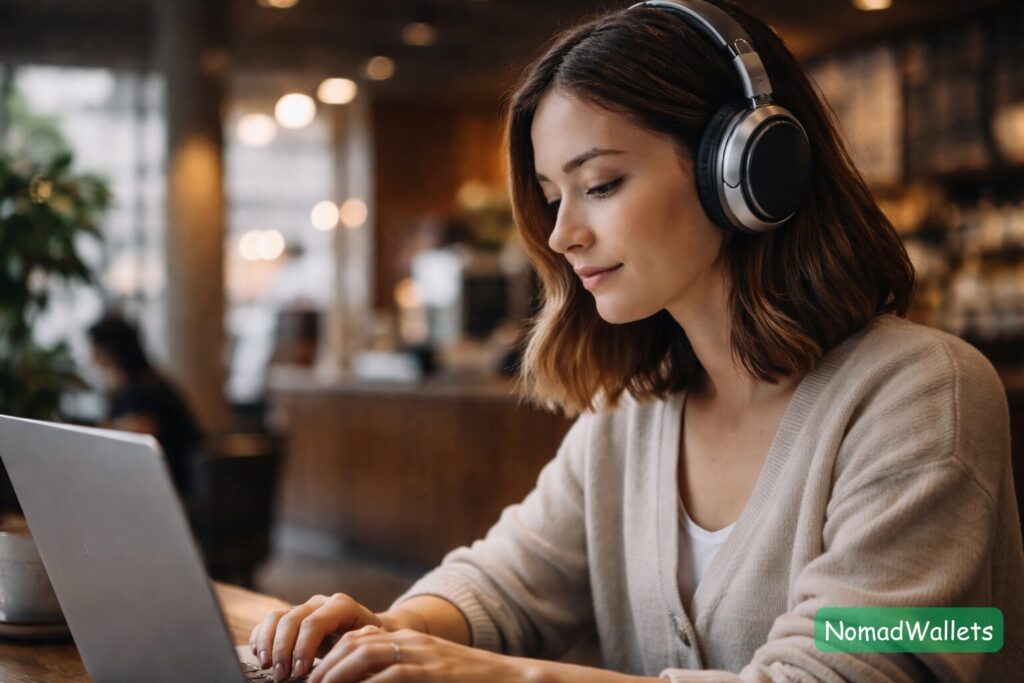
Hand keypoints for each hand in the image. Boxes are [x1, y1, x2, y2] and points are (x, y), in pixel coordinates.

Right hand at [248, 593, 384, 680]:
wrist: (372, 630)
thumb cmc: (371, 642)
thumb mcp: (368, 645)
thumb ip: (354, 648)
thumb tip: (341, 664)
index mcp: (342, 606)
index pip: (315, 622)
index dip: (304, 648)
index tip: (301, 672)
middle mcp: (320, 603)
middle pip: (292, 620)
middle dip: (283, 650)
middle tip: (281, 676)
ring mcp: (304, 607)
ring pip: (276, 617)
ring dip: (268, 643)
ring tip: (267, 667)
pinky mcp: (292, 616)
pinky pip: (269, 621)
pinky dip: (260, 637)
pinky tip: (259, 655)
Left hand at [307, 624, 536, 682]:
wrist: (509, 679)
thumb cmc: (466, 682)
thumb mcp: (429, 670)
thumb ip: (397, 673)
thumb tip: (365, 680)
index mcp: (407, 640)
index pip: (356, 639)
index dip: (329, 657)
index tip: (311, 677)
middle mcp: (409, 641)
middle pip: (353, 644)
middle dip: (324, 666)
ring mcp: (419, 655)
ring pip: (363, 655)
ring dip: (335, 674)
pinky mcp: (428, 672)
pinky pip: (388, 676)